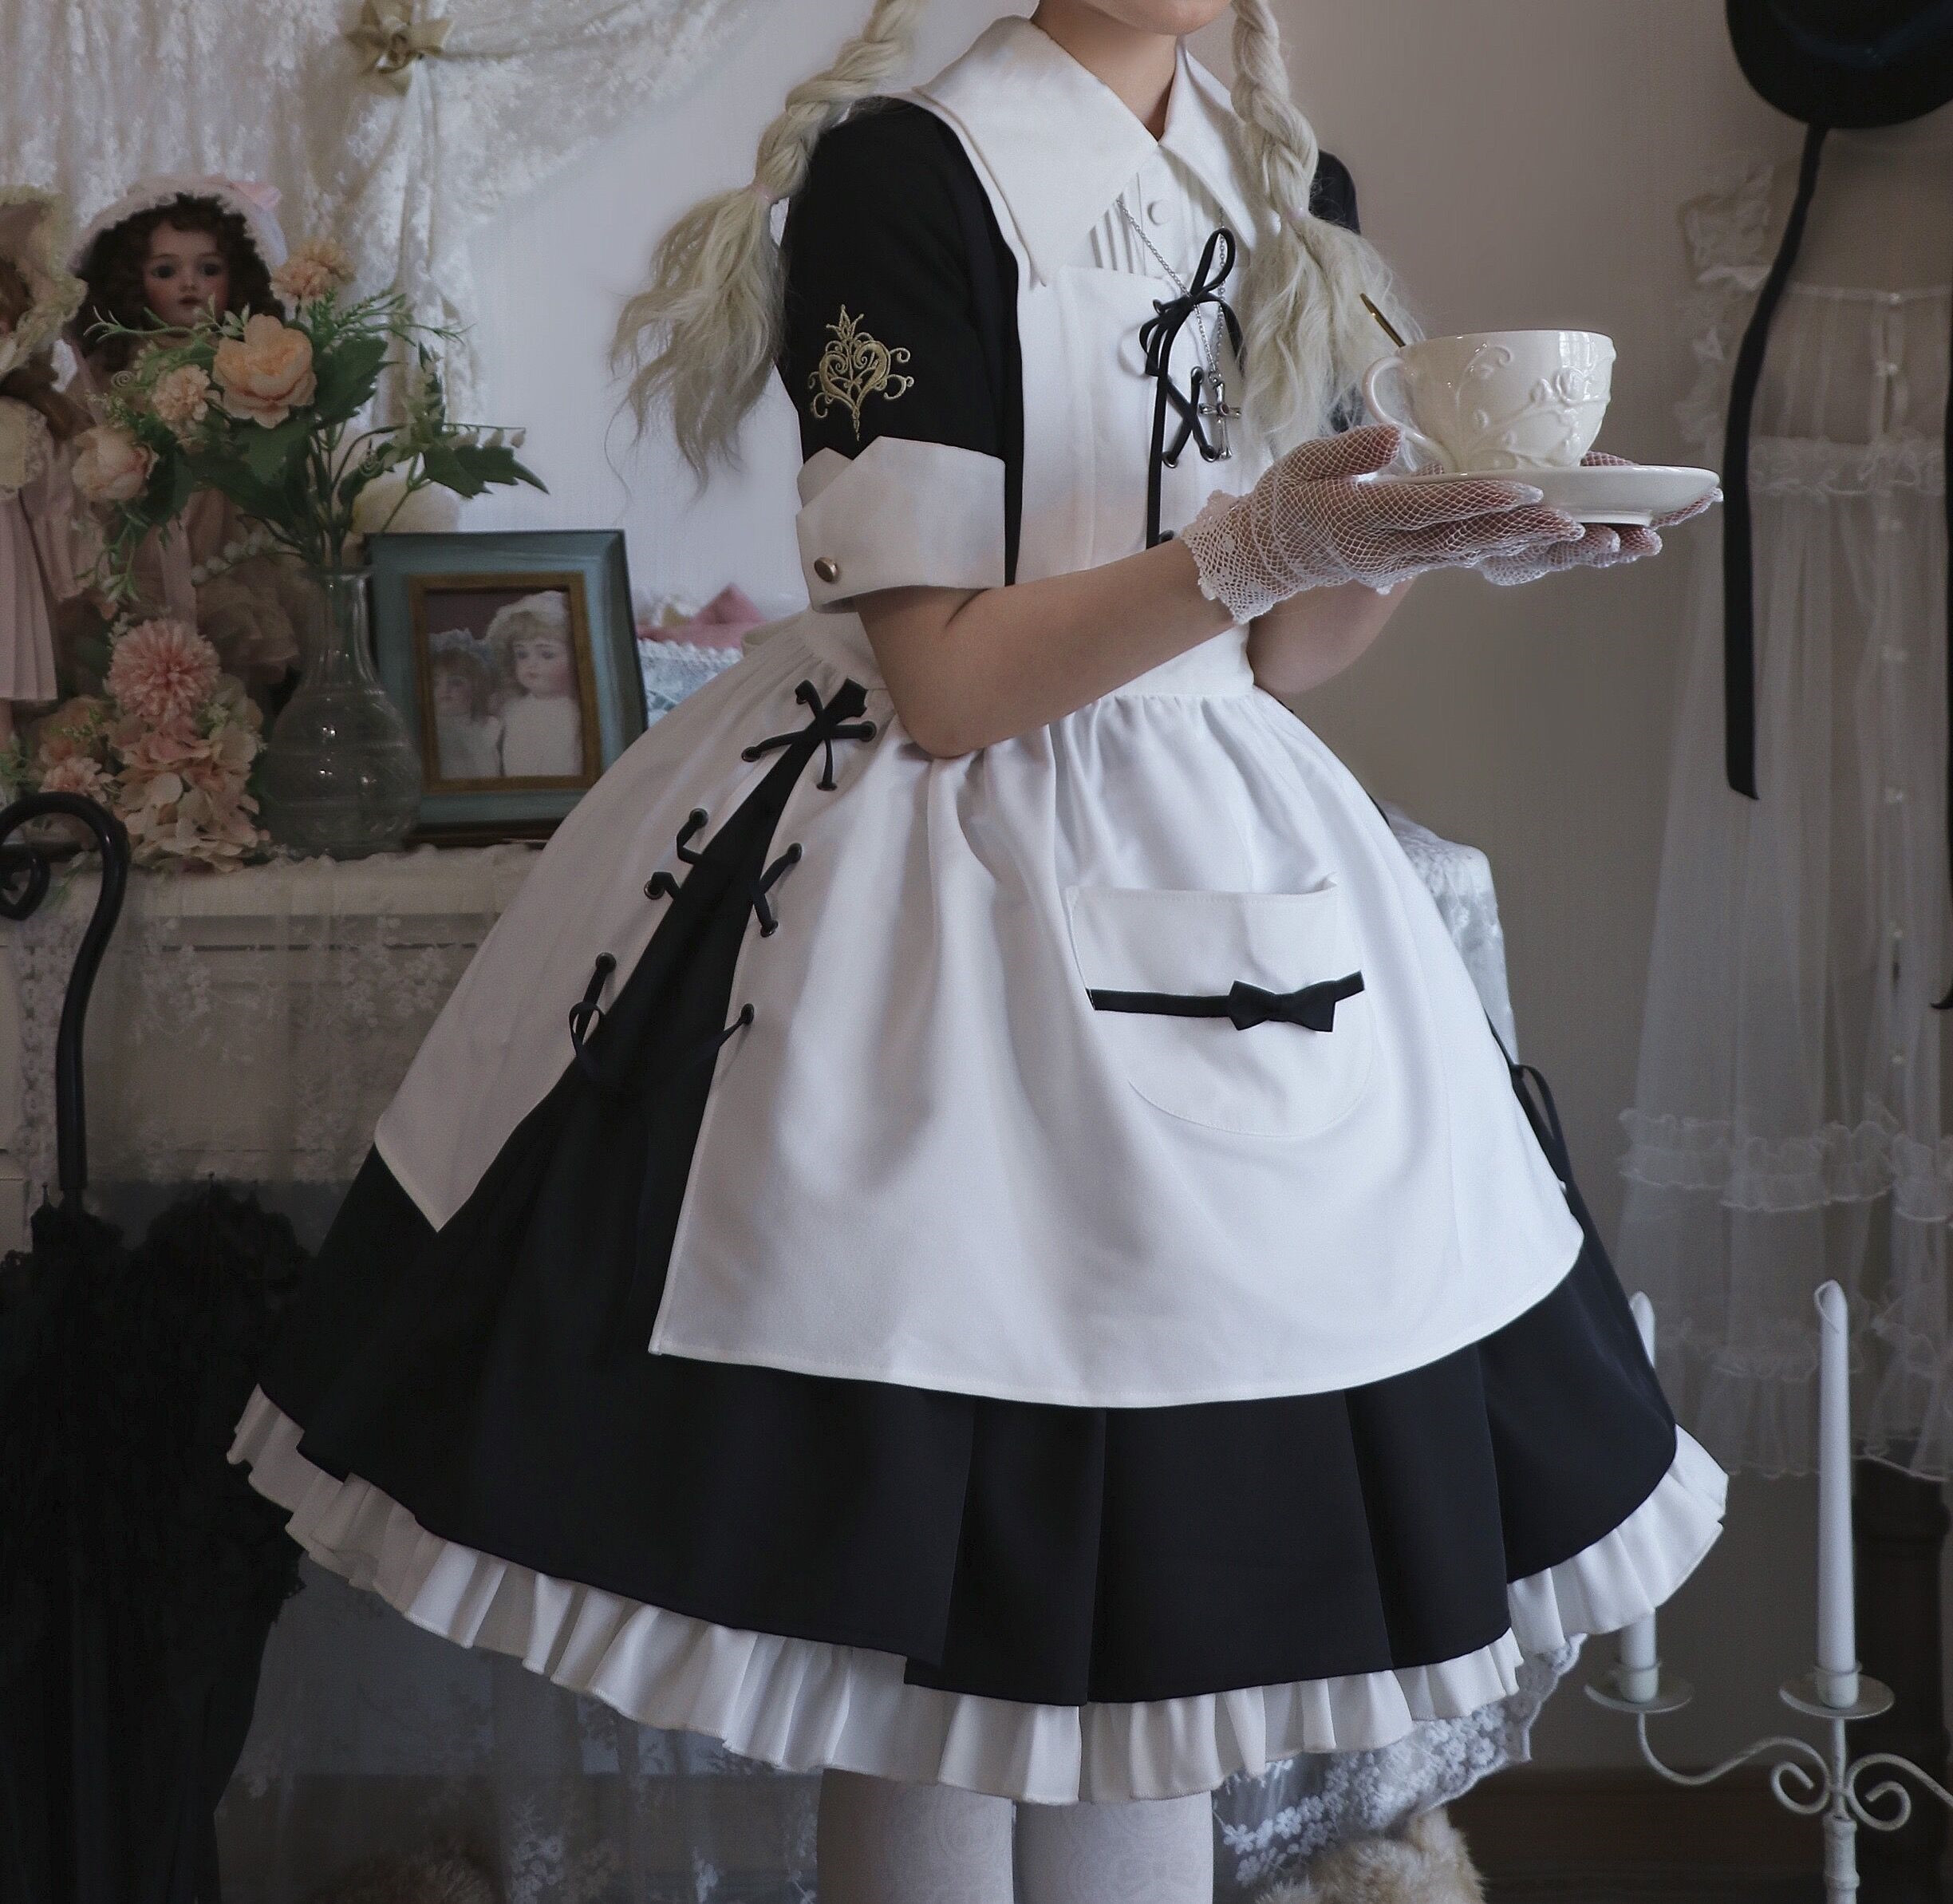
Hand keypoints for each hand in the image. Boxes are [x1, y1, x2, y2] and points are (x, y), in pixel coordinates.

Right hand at [1181, 423, 1582, 622]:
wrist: (1268, 556)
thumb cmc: (1285, 501)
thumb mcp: (1301, 463)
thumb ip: (1347, 452)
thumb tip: (1391, 437)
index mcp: (1360, 518)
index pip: (1429, 506)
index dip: (1479, 498)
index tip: (1523, 488)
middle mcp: (1385, 548)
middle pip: (1461, 537)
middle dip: (1518, 528)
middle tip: (1569, 519)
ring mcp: (1398, 562)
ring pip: (1466, 551)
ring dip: (1517, 541)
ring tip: (1566, 529)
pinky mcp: (1406, 564)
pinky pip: (1456, 556)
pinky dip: (1496, 547)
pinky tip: (1530, 537)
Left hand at [1477, 451, 1720, 586]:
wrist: (1450, 495)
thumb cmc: (1516, 483)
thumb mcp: (1565, 472)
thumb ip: (1599, 474)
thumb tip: (1634, 473)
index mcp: (1587, 522)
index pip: (1633, 520)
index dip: (1668, 512)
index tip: (1703, 497)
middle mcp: (1562, 542)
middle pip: (1602, 547)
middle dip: (1627, 543)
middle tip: (1648, 541)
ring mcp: (1529, 549)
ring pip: (1564, 552)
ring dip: (1589, 547)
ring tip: (1610, 541)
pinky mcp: (1494, 550)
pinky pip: (1519, 542)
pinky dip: (1541, 534)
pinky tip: (1564, 528)